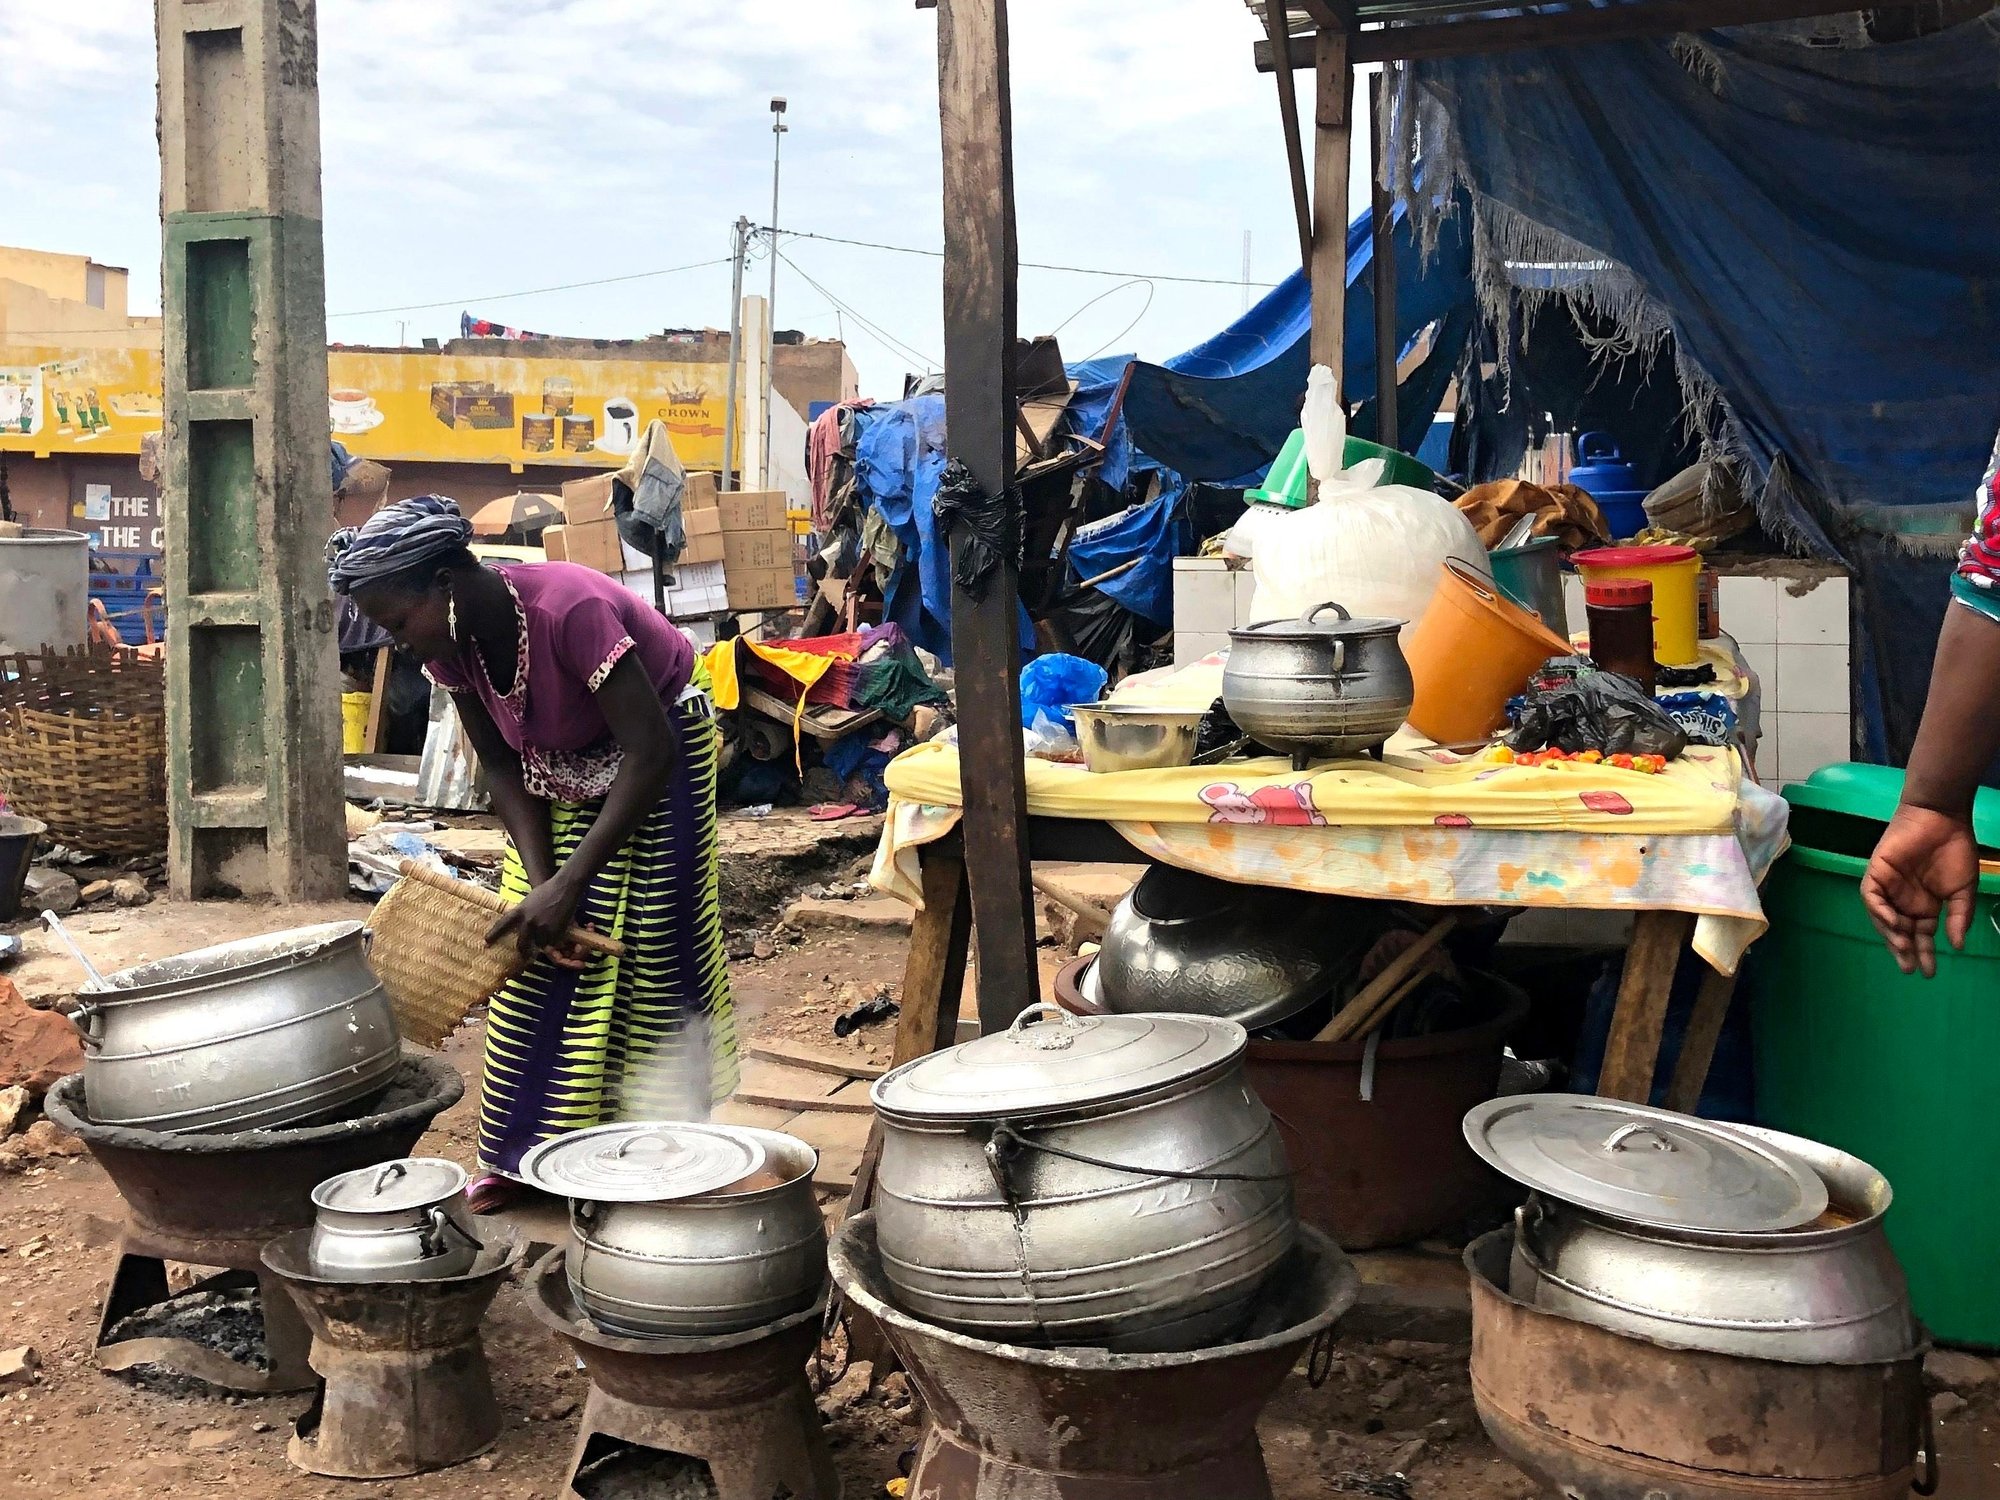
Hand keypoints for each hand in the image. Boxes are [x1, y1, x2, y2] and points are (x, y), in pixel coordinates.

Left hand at [487, 875, 589, 968]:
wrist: (564, 887)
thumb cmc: (548, 890)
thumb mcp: (530, 900)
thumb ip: (524, 912)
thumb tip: (523, 923)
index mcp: (520, 911)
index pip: (503, 925)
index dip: (493, 935)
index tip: (486, 943)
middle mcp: (528, 922)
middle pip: (522, 943)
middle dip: (522, 951)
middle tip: (523, 955)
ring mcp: (541, 928)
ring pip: (539, 944)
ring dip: (542, 941)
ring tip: (549, 932)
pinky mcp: (554, 932)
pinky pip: (552, 941)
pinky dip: (554, 938)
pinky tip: (558, 929)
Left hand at [1861, 805, 1979, 976]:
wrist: (1942, 819)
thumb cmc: (1955, 851)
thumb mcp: (1962, 890)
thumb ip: (1958, 917)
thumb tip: (1958, 946)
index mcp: (1924, 906)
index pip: (1920, 935)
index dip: (1923, 953)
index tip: (1928, 972)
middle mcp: (1904, 900)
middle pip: (1899, 931)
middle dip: (1903, 951)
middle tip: (1909, 968)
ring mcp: (1889, 887)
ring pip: (1883, 918)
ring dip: (1891, 935)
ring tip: (1903, 949)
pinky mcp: (1876, 873)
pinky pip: (1871, 897)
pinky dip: (1879, 911)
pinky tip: (1894, 923)